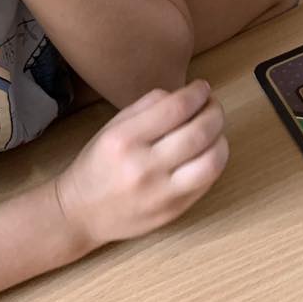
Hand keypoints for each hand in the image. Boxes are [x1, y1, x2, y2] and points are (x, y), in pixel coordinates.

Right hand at [52, 81, 228, 247]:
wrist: (81, 213)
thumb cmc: (99, 164)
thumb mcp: (113, 127)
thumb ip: (147, 105)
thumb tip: (185, 93)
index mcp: (124, 140)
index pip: (176, 108)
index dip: (197, 93)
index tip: (202, 88)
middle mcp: (144, 167)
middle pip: (199, 133)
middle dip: (215, 112)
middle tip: (213, 105)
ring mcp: (161, 193)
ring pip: (212, 161)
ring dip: (221, 138)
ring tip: (215, 130)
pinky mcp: (174, 211)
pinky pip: (208, 182)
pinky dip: (215, 161)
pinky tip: (209, 152)